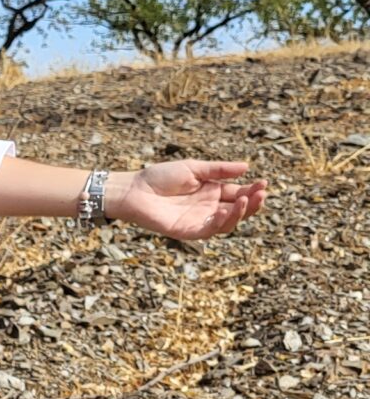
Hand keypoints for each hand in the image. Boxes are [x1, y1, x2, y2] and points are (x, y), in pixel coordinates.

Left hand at [110, 160, 266, 241]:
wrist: (133, 190)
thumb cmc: (159, 177)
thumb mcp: (194, 168)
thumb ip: (219, 170)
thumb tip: (247, 167)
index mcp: (212, 192)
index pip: (238, 194)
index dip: (252, 190)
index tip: (264, 183)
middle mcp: (209, 208)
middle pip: (237, 210)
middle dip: (252, 203)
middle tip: (262, 194)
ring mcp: (199, 221)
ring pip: (227, 223)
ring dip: (240, 213)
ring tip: (247, 200)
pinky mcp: (188, 231)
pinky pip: (209, 231)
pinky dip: (221, 223)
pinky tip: (226, 211)